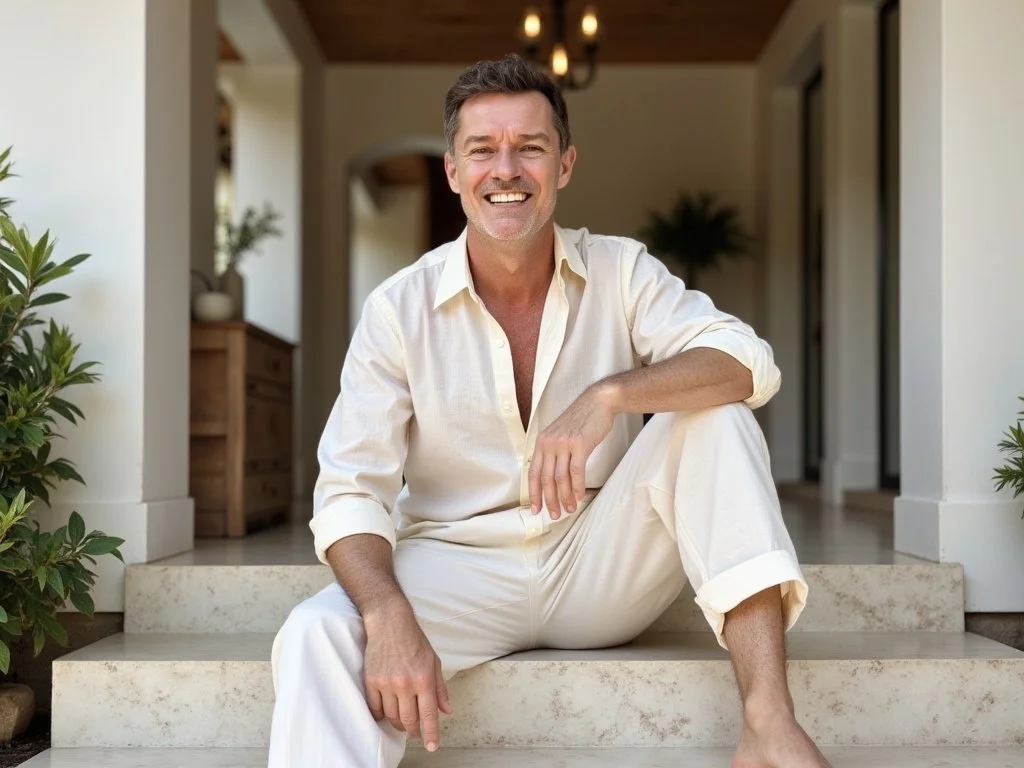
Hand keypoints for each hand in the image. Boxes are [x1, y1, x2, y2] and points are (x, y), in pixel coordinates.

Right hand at [363, 608, 452, 751]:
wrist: (389, 622)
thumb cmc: (414, 640)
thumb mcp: (434, 662)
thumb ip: (440, 689)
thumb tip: (446, 710)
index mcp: (424, 679)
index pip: (429, 715)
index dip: (430, 734)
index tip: (431, 747)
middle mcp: (406, 684)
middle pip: (409, 720)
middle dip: (413, 730)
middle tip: (415, 730)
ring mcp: (387, 683)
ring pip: (392, 716)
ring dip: (398, 723)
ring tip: (402, 721)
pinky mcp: (371, 680)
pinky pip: (375, 708)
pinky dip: (381, 714)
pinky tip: (386, 712)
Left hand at [529, 382, 617, 518]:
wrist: (597, 402)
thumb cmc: (581, 420)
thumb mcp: (560, 434)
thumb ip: (553, 453)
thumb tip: (552, 479)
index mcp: (542, 442)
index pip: (533, 473)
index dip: (534, 493)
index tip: (536, 509)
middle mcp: (549, 443)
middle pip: (546, 479)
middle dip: (549, 500)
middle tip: (555, 515)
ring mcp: (564, 444)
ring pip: (561, 478)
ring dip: (565, 497)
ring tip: (569, 509)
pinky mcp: (580, 444)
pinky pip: (577, 472)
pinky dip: (577, 487)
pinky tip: (579, 497)